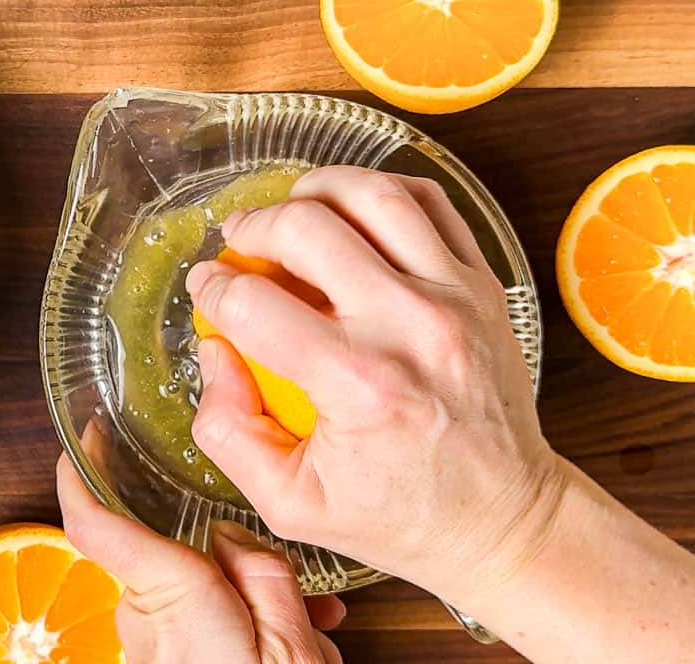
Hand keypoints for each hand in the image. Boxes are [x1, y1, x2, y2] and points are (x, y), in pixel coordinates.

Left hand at [57, 454, 344, 663]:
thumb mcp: (292, 645)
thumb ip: (262, 574)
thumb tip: (233, 538)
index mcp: (174, 605)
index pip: (98, 529)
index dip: (79, 479)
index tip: (77, 446)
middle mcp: (147, 629)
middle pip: (168, 560)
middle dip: (223, 563)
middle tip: (290, 591)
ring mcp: (150, 656)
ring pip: (186, 599)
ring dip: (238, 605)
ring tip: (307, 635)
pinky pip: (190, 633)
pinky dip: (231, 632)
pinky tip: (287, 647)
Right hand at [186, 165, 568, 603]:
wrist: (503, 518)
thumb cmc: (397, 516)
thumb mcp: (289, 503)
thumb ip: (228, 429)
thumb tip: (214, 350)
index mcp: (358, 387)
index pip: (253, 304)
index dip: (212, 289)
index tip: (206, 290)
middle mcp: (410, 327)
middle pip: (306, 227)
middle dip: (251, 227)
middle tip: (236, 245)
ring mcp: (454, 296)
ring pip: (370, 194)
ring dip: (313, 191)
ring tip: (289, 214)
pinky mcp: (481, 284)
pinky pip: (427, 201)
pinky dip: (378, 192)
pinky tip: (349, 214)